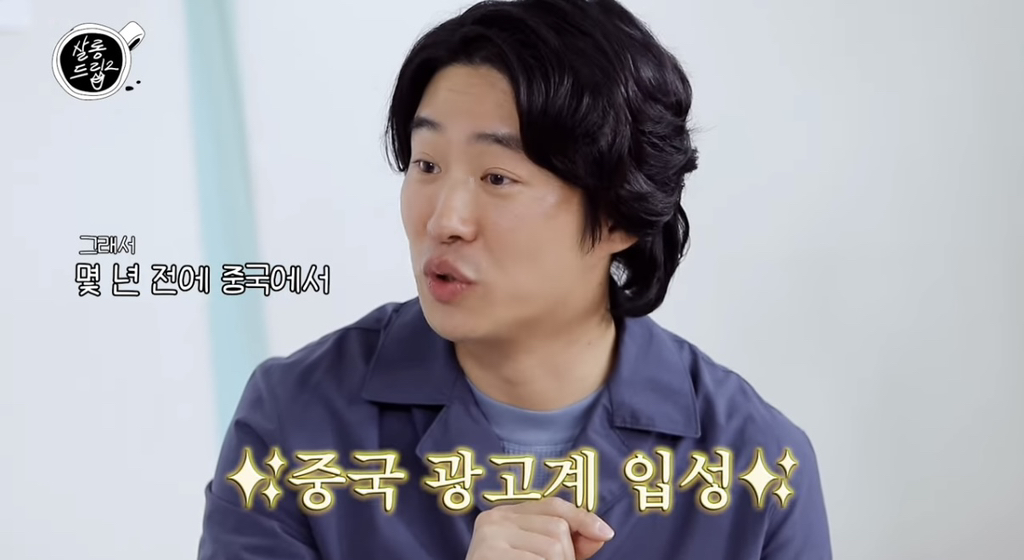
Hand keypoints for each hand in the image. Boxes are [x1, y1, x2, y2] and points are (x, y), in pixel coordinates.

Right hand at [465, 497, 614, 559]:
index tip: (606, 533)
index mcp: (504, 515)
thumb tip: (601, 533)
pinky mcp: (488, 554)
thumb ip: (569, 544)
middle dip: (567, 556)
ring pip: (553, 547)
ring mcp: (489, 537)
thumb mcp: (540, 557)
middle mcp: (494, 519)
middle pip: (557, 528)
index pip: (552, 506)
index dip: (583, 518)